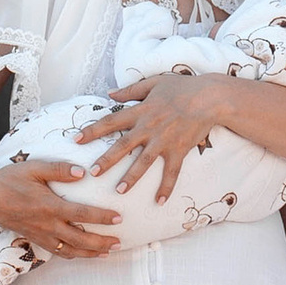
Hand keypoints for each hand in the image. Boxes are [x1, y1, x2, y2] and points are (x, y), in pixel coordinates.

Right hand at [0, 156, 117, 258]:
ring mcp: (41, 235)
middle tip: (120, 242)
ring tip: (108, 252)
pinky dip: (74, 255)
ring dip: (91, 252)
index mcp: (49, 206)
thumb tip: (83, 172)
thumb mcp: (34, 168)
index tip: (119, 218)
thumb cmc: (9, 179)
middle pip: (81, 239)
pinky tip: (83, 253)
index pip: (82, 214)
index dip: (102, 217)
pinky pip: (58, 252)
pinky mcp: (35, 239)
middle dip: (102, 242)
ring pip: (71, 250)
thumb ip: (59, 169)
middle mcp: (47, 225)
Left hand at [75, 71, 241, 204]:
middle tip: (93, 173)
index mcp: (141, 111)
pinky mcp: (179, 150)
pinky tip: (159, 202)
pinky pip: (171, 172)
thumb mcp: (154, 82)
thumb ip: (130, 90)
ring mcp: (164, 141)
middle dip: (107, 160)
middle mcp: (149, 127)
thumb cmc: (182, 87)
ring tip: (119, 191)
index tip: (76, 140)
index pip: (111, 122)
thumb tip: (109, 94)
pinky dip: (166, 187)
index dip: (92, 131)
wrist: (210, 97)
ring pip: (144, 162)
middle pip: (123, 145)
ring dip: (132, 177)